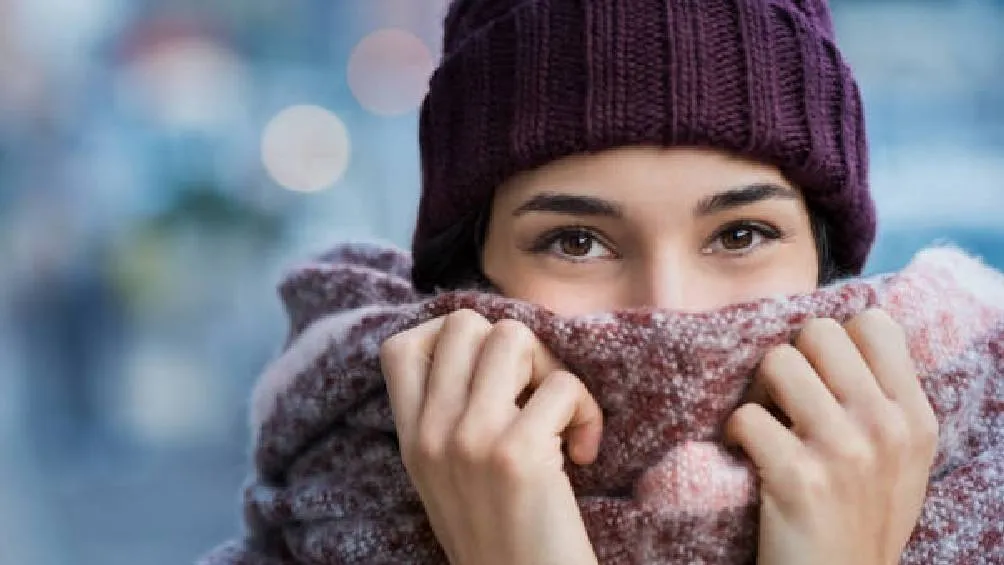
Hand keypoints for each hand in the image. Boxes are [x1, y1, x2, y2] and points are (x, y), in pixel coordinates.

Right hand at [380, 309, 602, 564]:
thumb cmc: (501, 539)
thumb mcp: (446, 479)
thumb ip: (447, 420)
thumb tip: (487, 350)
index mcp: (411, 440)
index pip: (401, 347)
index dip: (451, 339)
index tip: (488, 374)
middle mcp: (431, 434)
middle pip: (465, 324)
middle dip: (513, 348)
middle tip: (533, 395)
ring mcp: (471, 440)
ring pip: (512, 337)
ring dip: (550, 369)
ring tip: (558, 416)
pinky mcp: (518, 454)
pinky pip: (563, 386)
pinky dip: (587, 413)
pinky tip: (583, 454)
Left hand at [725, 309, 938, 564]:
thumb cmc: (862, 519)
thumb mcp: (901, 460)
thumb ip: (882, 401)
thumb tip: (836, 339)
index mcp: (914, 416)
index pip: (874, 323)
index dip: (835, 341)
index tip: (821, 374)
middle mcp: (885, 426)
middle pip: (818, 333)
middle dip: (791, 359)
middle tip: (784, 398)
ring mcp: (843, 450)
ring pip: (777, 362)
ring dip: (759, 392)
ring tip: (766, 424)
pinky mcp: (797, 477)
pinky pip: (746, 415)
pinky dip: (735, 432)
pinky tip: (746, 454)